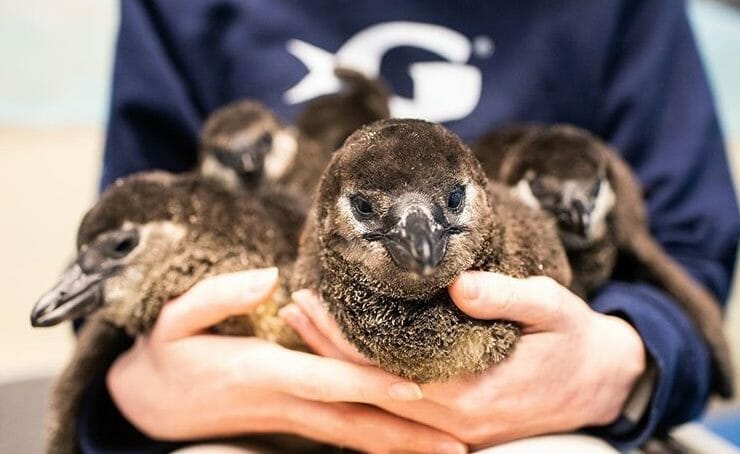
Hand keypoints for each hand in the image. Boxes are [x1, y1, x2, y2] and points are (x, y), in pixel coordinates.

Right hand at [107, 268, 466, 453]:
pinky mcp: (291, 420)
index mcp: (260, 373)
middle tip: (458, 446)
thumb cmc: (164, 356)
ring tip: (450, 452)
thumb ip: (216, 297)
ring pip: (354, 436)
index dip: (369, 383)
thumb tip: (268, 278)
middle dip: (406, 435)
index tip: (415, 387)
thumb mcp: (172, 320)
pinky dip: (378, 440)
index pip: (324, 381)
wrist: (145, 406)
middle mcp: (283, 403)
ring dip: (401, 445)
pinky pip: (343, 433)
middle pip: (354, 423)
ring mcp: (290, 418)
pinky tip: (407, 442)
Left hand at [284, 272, 645, 447]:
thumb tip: (458, 285)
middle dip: (327, 349)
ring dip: (339, 366)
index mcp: (472, 390)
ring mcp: (454, 429)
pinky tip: (345, 358)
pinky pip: (399, 410)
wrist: (603, 384)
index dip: (344, 339)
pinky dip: (367, 383)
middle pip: (373, 388)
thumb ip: (506, 297)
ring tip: (304, 327)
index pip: (387, 368)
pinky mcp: (458, 425)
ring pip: (380, 401)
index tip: (313, 301)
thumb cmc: (574, 340)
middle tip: (294, 308)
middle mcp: (454, 418)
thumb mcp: (552, 307)